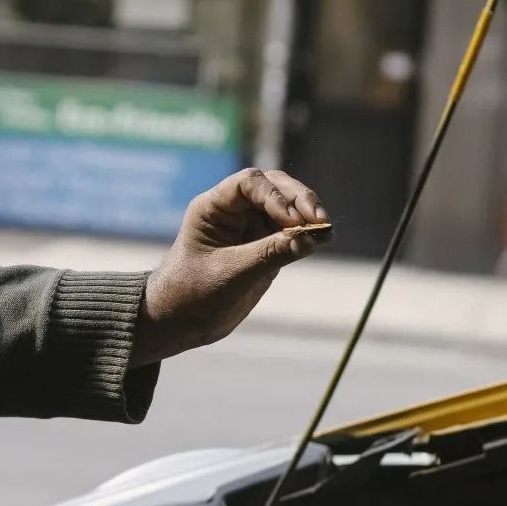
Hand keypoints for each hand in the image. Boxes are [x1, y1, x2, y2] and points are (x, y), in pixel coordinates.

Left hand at [132, 168, 329, 366]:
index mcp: (212, 207)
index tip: (292, 220)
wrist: (180, 323)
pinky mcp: (265, 247)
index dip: (275, 196)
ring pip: (287, 208)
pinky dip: (307, 234)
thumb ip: (271, 253)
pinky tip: (324, 239)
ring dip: (308, 215)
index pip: (249, 183)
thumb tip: (314, 237)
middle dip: (299, 200)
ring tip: (327, 231)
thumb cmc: (192, 294)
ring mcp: (250, 228)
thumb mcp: (232, 274)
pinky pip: (291, 233)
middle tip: (319, 220)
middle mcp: (233, 211)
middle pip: (274, 187)